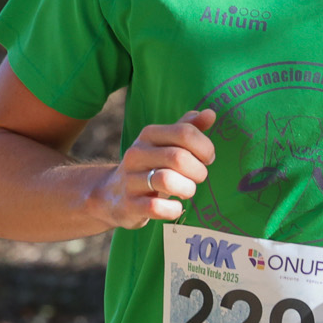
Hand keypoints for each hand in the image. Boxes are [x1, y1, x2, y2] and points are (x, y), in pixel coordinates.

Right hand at [92, 109, 216, 228]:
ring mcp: (130, 180)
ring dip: (187, 189)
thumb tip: (210, 113)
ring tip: (188, 191)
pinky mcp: (129, 205)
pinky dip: (173, 209)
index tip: (207, 158)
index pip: (184, 132)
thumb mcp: (166, 144)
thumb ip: (188, 128)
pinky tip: (175, 207)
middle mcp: (137, 154)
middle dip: (198, 171)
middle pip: (178, 157)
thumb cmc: (150, 166)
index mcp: (149, 134)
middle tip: (199, 177)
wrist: (112, 194)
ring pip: (167, 180)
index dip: (204, 147)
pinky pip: (156, 207)